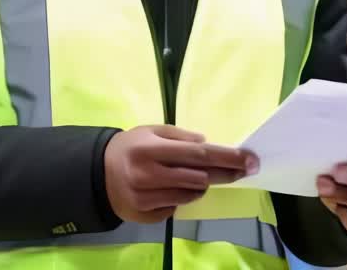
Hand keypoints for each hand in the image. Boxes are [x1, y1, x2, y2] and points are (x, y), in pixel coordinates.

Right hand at [103, 125, 257, 223]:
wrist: (97, 174)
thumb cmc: (130, 147)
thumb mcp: (151, 131)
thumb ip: (179, 136)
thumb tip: (207, 144)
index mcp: (151, 150)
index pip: (198, 155)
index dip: (226, 157)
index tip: (249, 159)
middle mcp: (148, 175)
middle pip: (199, 177)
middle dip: (225, 173)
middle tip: (244, 169)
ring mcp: (146, 198)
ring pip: (191, 195)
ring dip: (200, 186)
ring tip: (195, 176)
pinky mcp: (145, 216)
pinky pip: (176, 207)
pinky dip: (180, 197)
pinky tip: (169, 188)